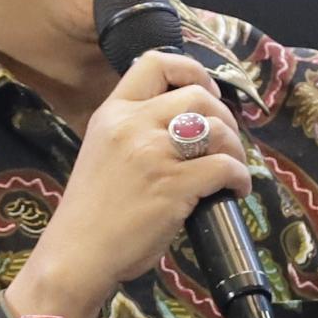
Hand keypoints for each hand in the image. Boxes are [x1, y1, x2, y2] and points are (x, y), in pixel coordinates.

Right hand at [3, 47, 256, 317]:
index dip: (191, 70)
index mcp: (113, 113)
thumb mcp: (102, 152)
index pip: (156, 62)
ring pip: (217, 128)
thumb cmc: (91, 212)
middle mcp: (133, 125)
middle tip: (226, 141)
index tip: (206, 92)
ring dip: (236, 146)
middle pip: (197, 95)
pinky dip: (240, 177)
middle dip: (224, 116)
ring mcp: (154, 154)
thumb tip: (185, 125)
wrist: (77, 254)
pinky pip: (225, 166)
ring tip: (233, 166)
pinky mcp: (174, 185)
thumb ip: (134, 131)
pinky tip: (235, 189)